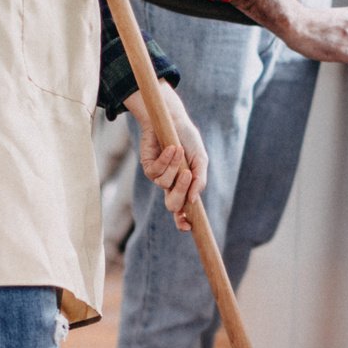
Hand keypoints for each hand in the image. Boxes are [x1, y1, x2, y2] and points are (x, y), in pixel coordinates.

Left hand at [125, 85, 206, 230]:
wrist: (173, 120)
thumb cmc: (188, 139)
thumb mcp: (200, 159)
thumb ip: (200, 180)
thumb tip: (193, 200)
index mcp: (185, 186)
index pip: (182, 211)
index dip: (183, 221)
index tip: (188, 226)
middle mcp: (171, 185)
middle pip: (172, 204)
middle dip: (180, 190)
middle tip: (187, 174)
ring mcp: (158, 177)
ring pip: (164, 185)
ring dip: (174, 167)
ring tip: (178, 150)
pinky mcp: (148, 166)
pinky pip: (156, 172)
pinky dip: (165, 160)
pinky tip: (171, 148)